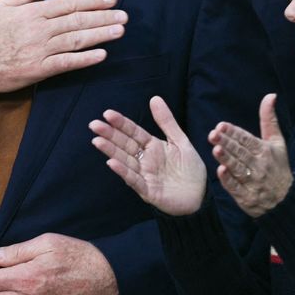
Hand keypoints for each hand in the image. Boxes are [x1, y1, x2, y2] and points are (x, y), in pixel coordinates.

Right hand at [0, 0, 127, 106]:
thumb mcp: (5, 5)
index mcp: (33, 12)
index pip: (68, 3)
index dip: (92, 0)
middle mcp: (39, 30)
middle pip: (77, 21)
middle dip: (103, 17)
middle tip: (124, 15)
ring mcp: (39, 50)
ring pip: (75, 40)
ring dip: (100, 35)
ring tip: (119, 31)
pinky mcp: (38, 70)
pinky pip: (66, 63)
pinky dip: (85, 59)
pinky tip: (101, 55)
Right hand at [90, 96, 206, 215]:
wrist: (201, 196)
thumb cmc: (191, 169)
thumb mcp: (180, 141)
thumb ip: (167, 122)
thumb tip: (154, 98)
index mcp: (152, 147)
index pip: (133, 132)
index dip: (121, 123)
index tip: (107, 113)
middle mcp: (145, 160)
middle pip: (125, 145)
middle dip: (110, 135)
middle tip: (94, 125)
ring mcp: (145, 175)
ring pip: (125, 161)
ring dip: (111, 151)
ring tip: (97, 141)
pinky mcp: (148, 191)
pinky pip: (134, 180)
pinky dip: (123, 171)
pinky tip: (112, 163)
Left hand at [209, 94, 291, 217]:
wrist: (286, 200)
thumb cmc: (278, 166)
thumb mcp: (277, 142)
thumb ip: (269, 119)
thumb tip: (270, 95)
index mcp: (265, 151)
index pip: (247, 140)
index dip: (234, 133)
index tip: (221, 125)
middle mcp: (260, 165)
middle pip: (241, 152)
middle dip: (227, 143)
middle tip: (213, 134)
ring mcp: (254, 182)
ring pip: (238, 169)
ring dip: (227, 159)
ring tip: (216, 149)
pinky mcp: (247, 197)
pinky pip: (237, 188)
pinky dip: (229, 181)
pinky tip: (220, 171)